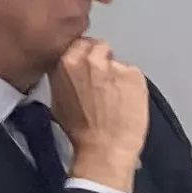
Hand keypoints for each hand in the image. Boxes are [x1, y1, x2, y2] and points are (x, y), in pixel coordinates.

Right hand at [48, 39, 151, 192]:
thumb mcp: (57, 100)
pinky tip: (126, 102)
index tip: (86, 66)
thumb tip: (68, 70)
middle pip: (97, 46)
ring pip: (116, 61)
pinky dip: (131, 85)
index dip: (83, 56)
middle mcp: (90, 59)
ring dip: (116, 73)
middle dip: (100, 60)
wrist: (105, 149)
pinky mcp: (134, 74)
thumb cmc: (80, 132)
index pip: (77, 43)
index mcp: (66, 62)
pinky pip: (132, 74)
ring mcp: (114, 65)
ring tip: (115, 96)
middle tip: (102, 82)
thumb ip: (62, 77)